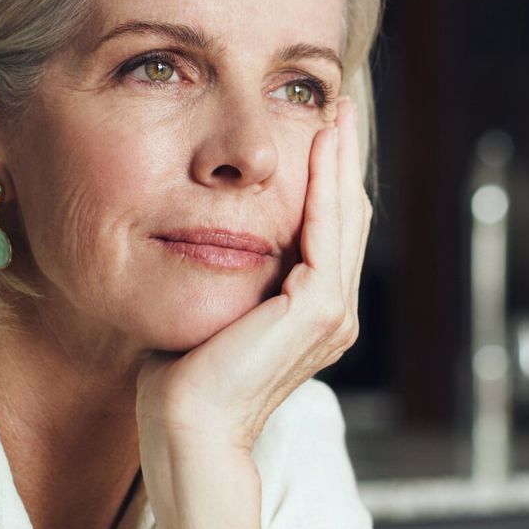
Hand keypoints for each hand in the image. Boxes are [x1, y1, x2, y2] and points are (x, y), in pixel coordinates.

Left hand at [136, 95, 373, 451]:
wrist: (185, 426)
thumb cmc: (180, 378)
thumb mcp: (208, 305)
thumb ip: (223, 271)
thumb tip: (199, 232)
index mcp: (312, 315)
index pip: (328, 230)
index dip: (328, 175)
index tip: (318, 126)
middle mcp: (332, 314)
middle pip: (348, 215)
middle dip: (344, 154)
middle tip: (338, 102)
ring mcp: (332, 314)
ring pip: (346, 216)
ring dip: (342, 158)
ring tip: (336, 109)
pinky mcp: (319, 311)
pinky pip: (328, 232)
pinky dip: (326, 184)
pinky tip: (319, 145)